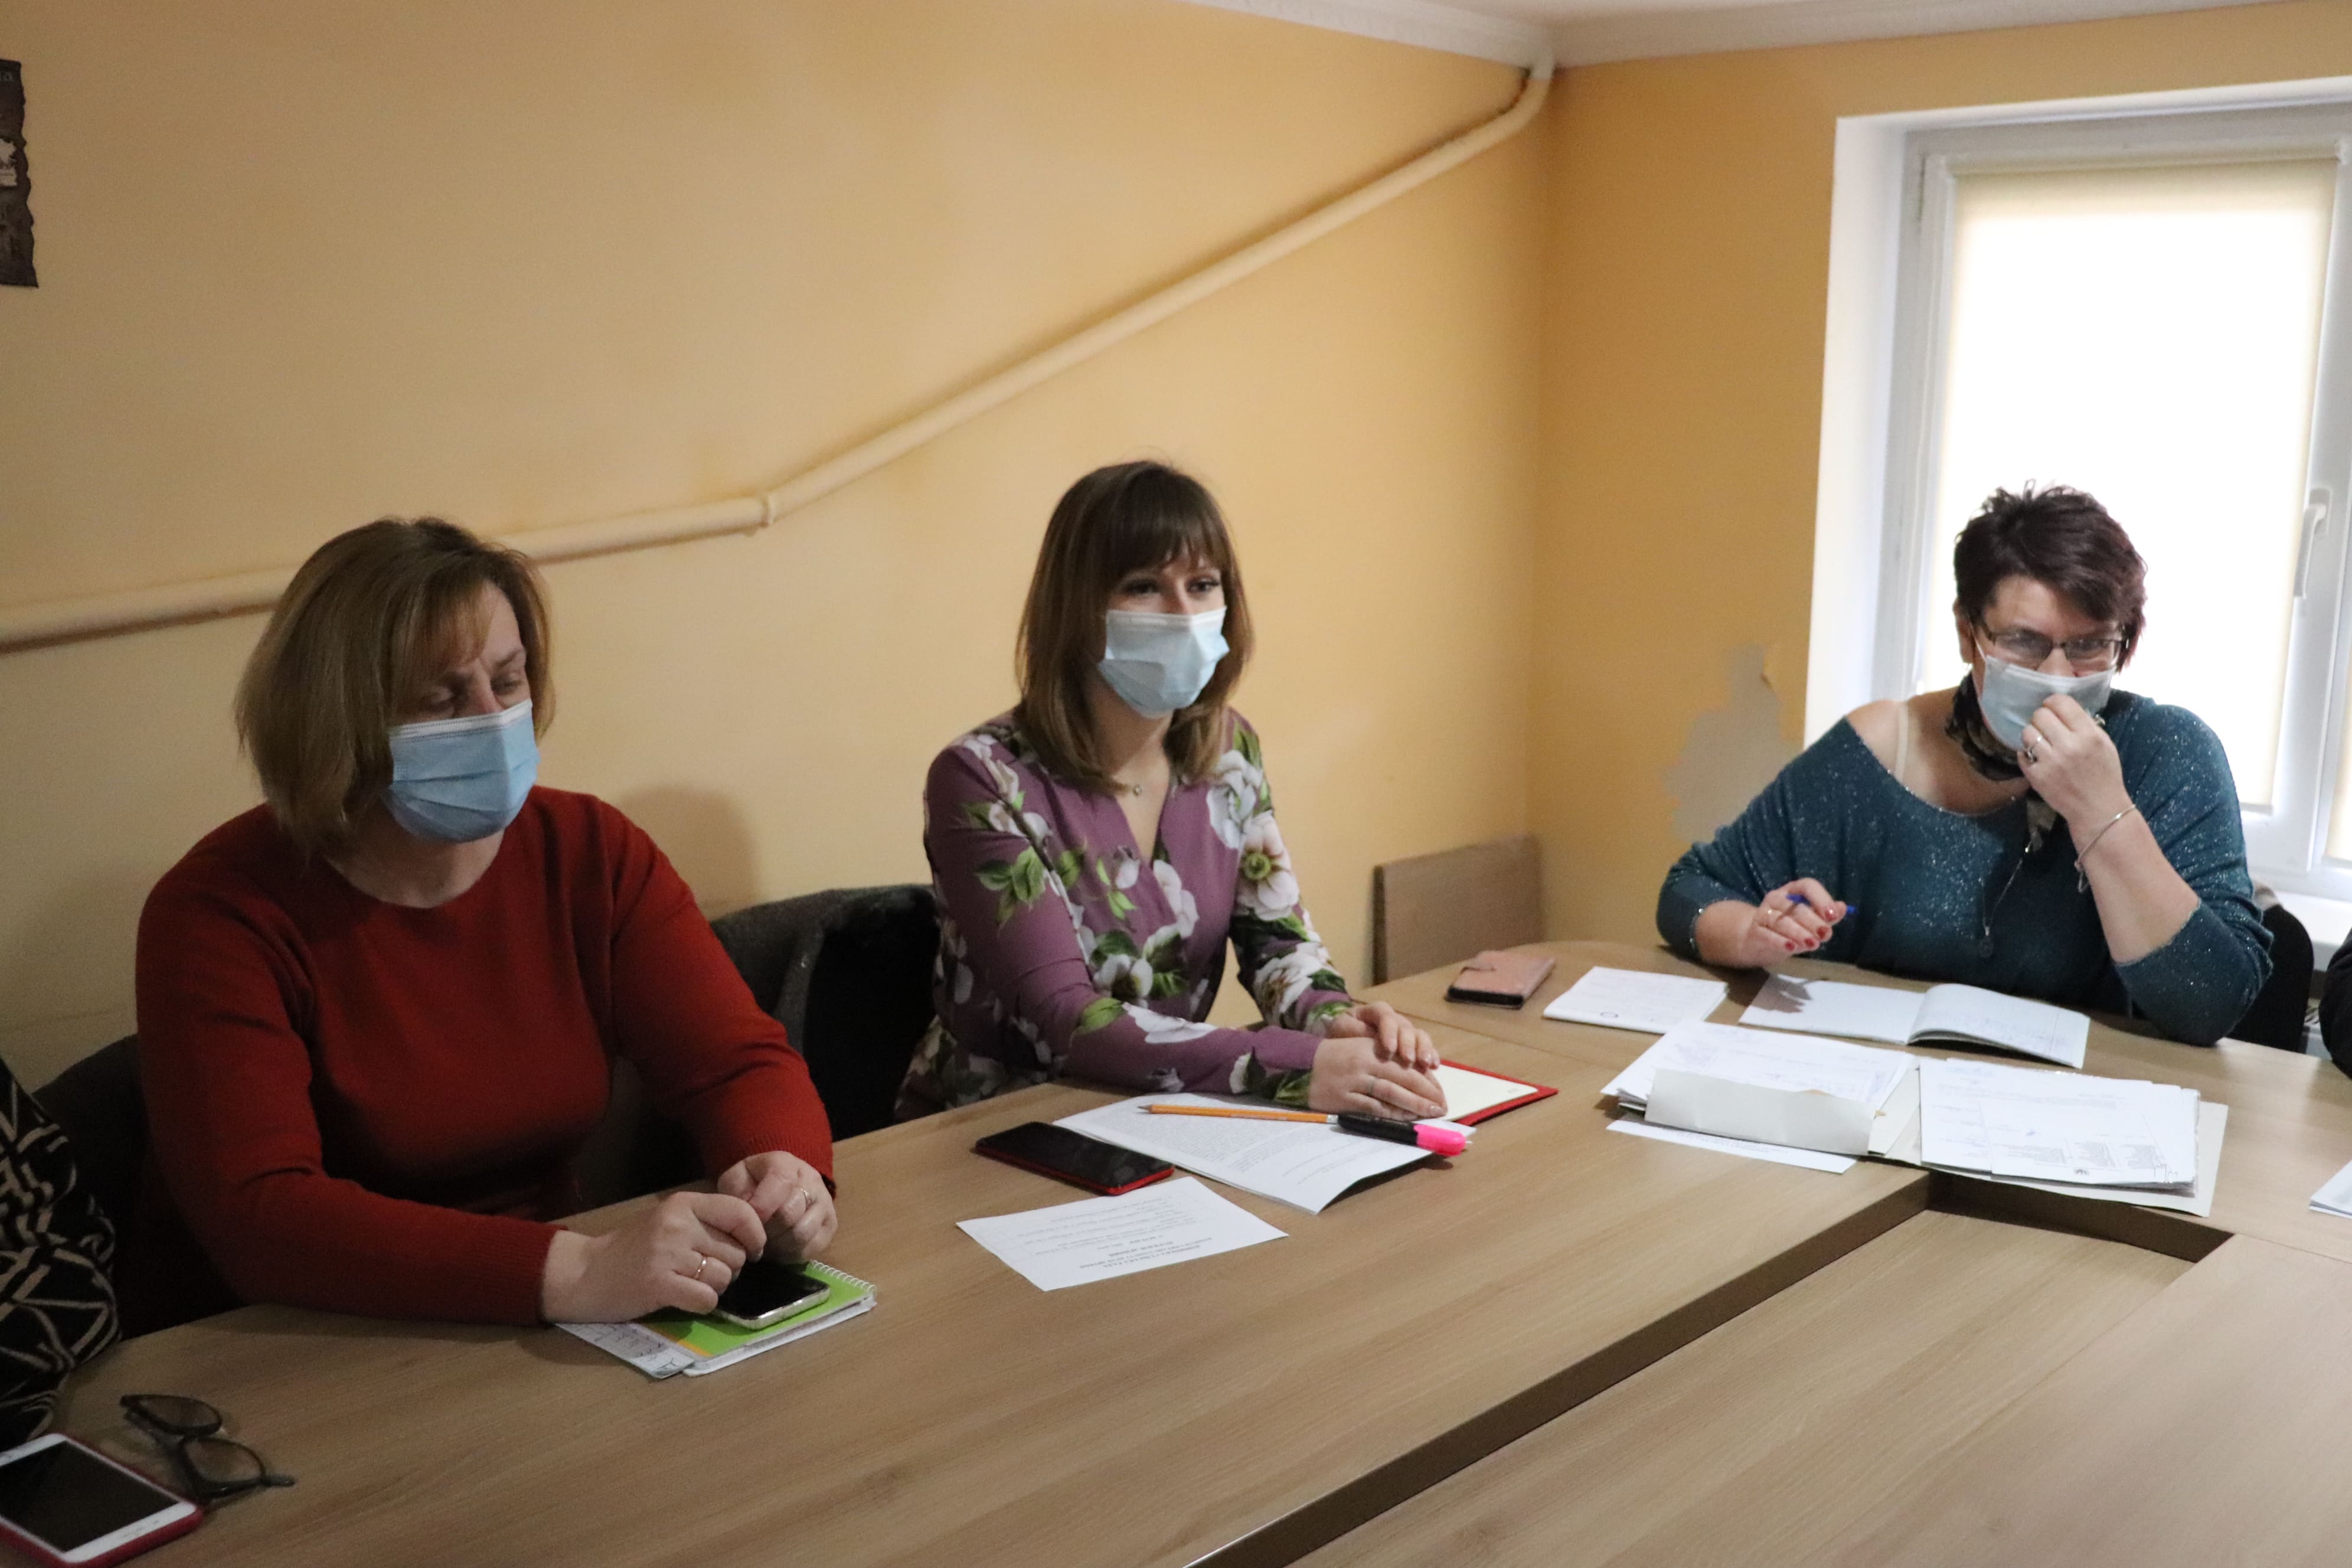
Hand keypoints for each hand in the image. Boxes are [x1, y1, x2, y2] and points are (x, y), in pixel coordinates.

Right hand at [538, 1189, 765, 1322]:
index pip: (741, 1213)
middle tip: (702, 1272)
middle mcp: (678, 1224)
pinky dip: (702, 1304)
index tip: (752, 1250)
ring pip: (725, 1277)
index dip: (755, 1235)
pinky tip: (683, 1299)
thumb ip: (707, 1223)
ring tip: (688, 1284)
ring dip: (714, 1287)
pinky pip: (707, 1299)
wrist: (584, 1273)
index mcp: (683, 1204)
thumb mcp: (670, 1222)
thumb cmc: (632, 1249)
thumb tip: (754, 1238)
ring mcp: (668, 1254)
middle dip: (730, 1267)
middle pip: (737, 1252)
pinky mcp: (659, 1285)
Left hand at [716, 1151, 836, 1261]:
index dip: (762, 1206)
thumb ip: (738, 1191)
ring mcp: (825, 1203)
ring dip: (778, 1243)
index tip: (748, 1220)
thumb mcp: (736, 1179)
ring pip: (802, 1234)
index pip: (781, 1183)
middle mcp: (812, 1180)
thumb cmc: (752, 1186)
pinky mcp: (831, 1226)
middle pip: (790, 1214)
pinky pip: (811, 1248)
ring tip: (767, 1239)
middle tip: (756, 1232)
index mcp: (787, 1164)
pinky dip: (791, 1253)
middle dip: (767, 1229)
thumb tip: (751, 1213)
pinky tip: (780, 1245)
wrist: (776, 1191)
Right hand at [1307, 1032, 1446, 1118]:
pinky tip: (1405, 1118)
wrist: (1300, 1066)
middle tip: (1443, 1105)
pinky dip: (1392, 1113)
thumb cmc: (1335, 1058)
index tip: (1440, 1091)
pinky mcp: (1345, 1099)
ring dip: (1415, 1104)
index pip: (1405, 1063)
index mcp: (1372, 1048)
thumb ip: (1385, 1060)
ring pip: (1392, 1092)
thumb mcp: (1360, 1050)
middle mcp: (1365, 1062)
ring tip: (1432, 1113)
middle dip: (1427, 1093)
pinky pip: (1374, 1107)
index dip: (1426, 1078)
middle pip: (1404, 1077)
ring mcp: (1354, 1081)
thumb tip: (1416, 1077)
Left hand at [1321, 1001, 1440, 1072]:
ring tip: (1425, 1064)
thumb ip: (1356, 1033)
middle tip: (1408, 1060)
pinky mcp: (1412, 1047)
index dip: (1389, 1031)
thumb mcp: (1341, 1031)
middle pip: (1406, 1027)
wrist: (1339, 1046)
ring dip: (1424, 1049)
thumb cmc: (1340, 1036)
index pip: (1386, 1016)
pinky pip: (1425, 1048)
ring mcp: (1404, 1033)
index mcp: (1375, 1012)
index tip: (1389, 1049)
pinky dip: (1431, 1056)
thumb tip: (1373, 1039)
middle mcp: (1394, 1021)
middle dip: (1408, 1043)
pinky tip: (1434, 1067)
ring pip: (1420, 1036)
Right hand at [1694, 879, 1845, 968]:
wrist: (1756, 940)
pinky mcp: (1755, 930)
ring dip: (1799, 933)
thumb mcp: (1810, 922)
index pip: (1807, 886)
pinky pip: (1768, 934)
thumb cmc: (1789, 928)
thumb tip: (1842, 907)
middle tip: (1826, 934)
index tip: (1833, 915)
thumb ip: (1826, 916)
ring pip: (1782, 921)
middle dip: (1813, 921)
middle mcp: (1777, 898)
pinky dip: (1780, 941)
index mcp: (1793, 891)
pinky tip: (1792, 948)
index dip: (1821, 898)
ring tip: (1813, 944)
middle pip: (1796, 907)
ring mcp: (1764, 914)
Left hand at [2017, 694, 2128, 827]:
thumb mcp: (2104, 744)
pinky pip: (2022, 753)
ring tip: (2043, 744)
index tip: (2053, 708)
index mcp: (2088, 735)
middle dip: (2042, 718)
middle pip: (2040, 715)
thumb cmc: (2104, 774)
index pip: (2061, 702)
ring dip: (2034, 735)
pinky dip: (2028, 754)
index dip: (2053, 702)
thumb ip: (2085, 724)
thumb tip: (2062, 707)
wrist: (2098, 809)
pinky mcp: (2036, 776)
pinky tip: (2039, 758)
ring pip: (2028, 732)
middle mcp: (2068, 746)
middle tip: (2048, 727)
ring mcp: (2050, 762)